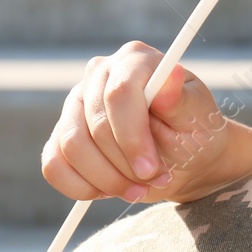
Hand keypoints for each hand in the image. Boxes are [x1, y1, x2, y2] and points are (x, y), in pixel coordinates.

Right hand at [41, 41, 233, 205]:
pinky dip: (81, 187)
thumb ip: (181, 99)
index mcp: (135, 60)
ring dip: (106, 179)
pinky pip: (53, 164)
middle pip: (95, 125)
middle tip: (155, 180)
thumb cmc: (195, 131)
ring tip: (138, 189)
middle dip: (124, 164)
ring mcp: (76, 103)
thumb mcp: (198, 118)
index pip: (119, 94)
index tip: (150, 169)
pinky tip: (110, 190)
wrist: (186, 157)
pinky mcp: (62, 133)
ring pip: (71, 146)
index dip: (132, 136)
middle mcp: (99, 74)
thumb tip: (168, 75)